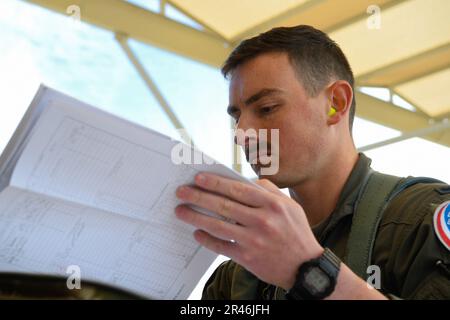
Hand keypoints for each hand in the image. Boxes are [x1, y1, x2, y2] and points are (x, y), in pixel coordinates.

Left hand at [175, 173, 323, 289]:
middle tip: (182, 192)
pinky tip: (196, 233)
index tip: (198, 178)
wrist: (305, 268)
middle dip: (199, 196)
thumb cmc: (297, 233)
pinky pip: (221, 246)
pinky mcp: (248, 257)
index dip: (215, 182)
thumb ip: (269, 190)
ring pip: (218, 225)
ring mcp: (254, 240)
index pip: (237, 189)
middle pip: (223, 205)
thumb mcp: (290, 206)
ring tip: (181, 211)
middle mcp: (262, 221)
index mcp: (272, 204)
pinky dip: (207, 239)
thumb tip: (246, 180)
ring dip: (196, 217)